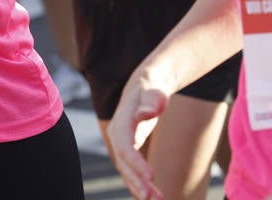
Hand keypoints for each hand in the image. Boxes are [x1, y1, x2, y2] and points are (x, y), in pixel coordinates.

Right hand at [106, 80, 169, 198]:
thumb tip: (146, 114)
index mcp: (122, 120)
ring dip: (139, 187)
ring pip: (126, 170)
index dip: (136, 163)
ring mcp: (121, 143)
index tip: (152, 177)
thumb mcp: (154, 89)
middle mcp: (117, 134)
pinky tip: (154, 196)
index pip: (125, 146)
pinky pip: (131, 170)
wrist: (145, 84)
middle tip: (154, 198)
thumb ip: (152, 100)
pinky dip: (140, 184)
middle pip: (124, 163)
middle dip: (137, 182)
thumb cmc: (153, 85)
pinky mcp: (128, 149)